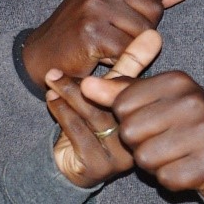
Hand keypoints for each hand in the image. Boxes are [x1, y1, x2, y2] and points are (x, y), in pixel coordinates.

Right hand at [21, 0, 188, 87]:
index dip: (142, 15)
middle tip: (110, 36)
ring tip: (104, 46)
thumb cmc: (80, 30)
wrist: (42, 55)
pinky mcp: (92, 33)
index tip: (114, 20)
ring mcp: (94, 6)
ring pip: (144, 34)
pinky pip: (129, 51)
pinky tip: (98, 57)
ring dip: (129, 49)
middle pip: (154, 12)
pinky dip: (117, 61)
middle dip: (138, 32)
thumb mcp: (114, 5)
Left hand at [45, 28, 159, 186]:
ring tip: (51, 81)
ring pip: (95, 117)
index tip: (86, 57)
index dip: (110, 75)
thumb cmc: (95, 124)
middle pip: (114, 105)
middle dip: (82, 86)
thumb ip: (130, 67)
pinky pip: (79, 134)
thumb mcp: (114, 93)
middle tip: (56, 72)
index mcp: (152, 120)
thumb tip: (152, 34)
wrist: (72, 169)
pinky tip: (52, 101)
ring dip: (69, 96)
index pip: (134, 92)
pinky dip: (63, 114)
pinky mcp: (100, 166)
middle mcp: (141, 141)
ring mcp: (122, 157)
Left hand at [78, 69, 203, 200]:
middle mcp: (193, 103)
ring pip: (145, 158)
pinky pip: (166, 179)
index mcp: (177, 81)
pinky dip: (172, 179)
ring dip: (155, 164)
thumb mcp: (158, 99)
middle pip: (130, 132)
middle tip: (163, 141)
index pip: (122, 105)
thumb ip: (121, 92)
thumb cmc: (189, 121)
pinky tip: (188, 169)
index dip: (129, 120)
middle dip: (139, 144)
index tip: (151, 121)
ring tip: (175, 155)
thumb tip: (85, 85)